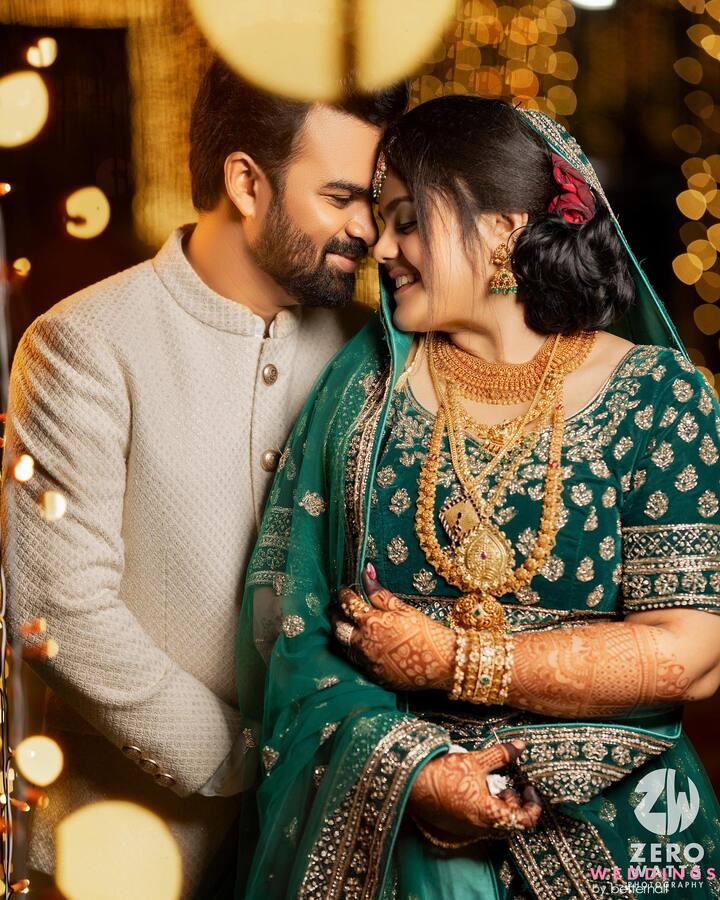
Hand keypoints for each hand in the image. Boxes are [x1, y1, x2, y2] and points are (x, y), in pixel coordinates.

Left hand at [332, 564, 455, 690]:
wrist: (442, 664)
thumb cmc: (425, 631)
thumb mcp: (404, 608)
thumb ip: (380, 593)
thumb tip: (366, 572)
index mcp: (371, 622)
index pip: (348, 604)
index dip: (344, 594)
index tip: (344, 589)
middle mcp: (364, 643)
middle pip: (338, 626)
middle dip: (336, 614)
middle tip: (337, 607)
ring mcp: (367, 662)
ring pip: (342, 646)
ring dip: (341, 633)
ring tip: (344, 625)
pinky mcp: (373, 676)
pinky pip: (354, 661)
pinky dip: (352, 650)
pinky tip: (358, 644)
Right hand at [408, 739, 542, 838]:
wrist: (412, 783)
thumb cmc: (443, 773)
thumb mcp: (476, 760)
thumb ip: (501, 755)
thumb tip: (520, 746)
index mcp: (490, 814)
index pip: (524, 820)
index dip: (532, 805)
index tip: (528, 788)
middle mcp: (481, 828)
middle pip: (510, 824)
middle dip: (513, 804)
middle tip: (508, 785)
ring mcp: (467, 830)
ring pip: (495, 825)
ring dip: (499, 806)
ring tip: (491, 785)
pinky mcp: (456, 827)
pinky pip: (479, 824)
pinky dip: (484, 810)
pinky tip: (475, 791)